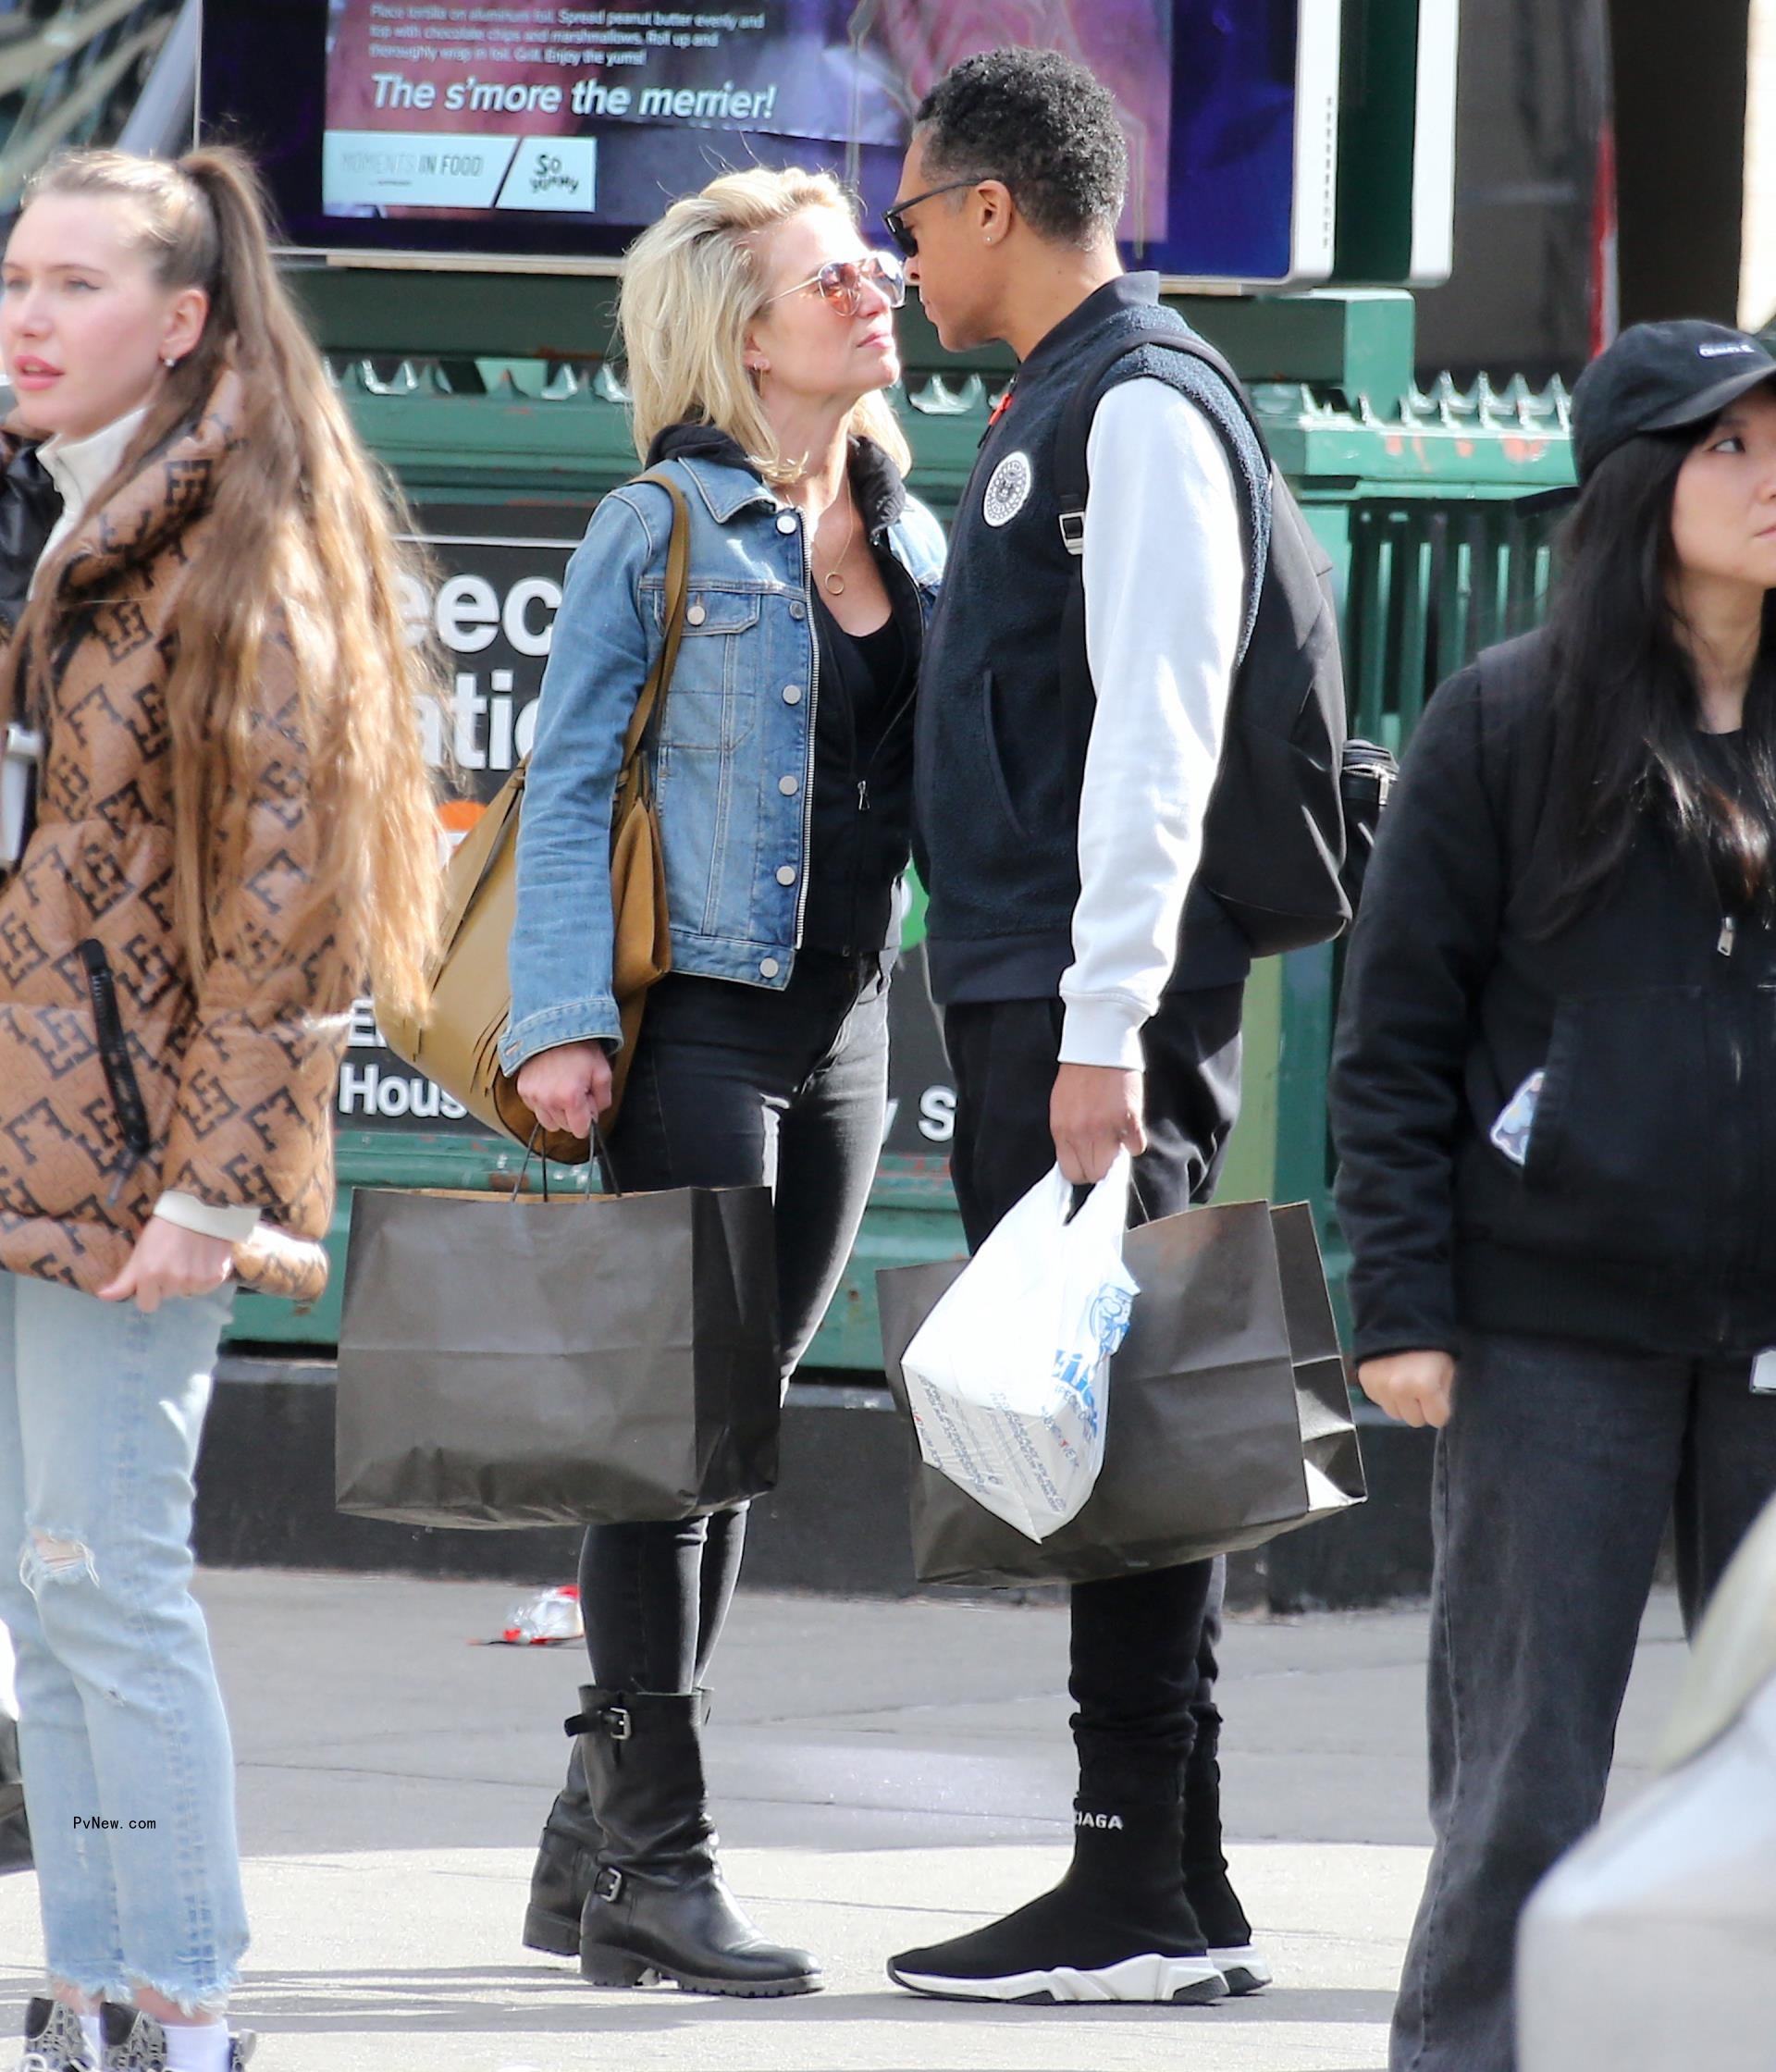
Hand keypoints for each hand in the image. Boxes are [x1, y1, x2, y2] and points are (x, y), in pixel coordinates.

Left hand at [98, 1217, 234, 1312]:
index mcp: (150, 1276)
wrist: (199, 1208)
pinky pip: (207, 1287)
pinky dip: (205, 1276)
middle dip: (169, 1283)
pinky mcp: (217, 1276)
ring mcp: (197, 1281)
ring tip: (190, 1257)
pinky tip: (204, 1258)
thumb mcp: (140, 1252)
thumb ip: (124, 1280)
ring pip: (189, 1292)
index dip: (149, 1291)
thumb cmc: (164, 1229)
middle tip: (174, 1259)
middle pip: (169, 1296)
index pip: (147, 1305)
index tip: (155, 1274)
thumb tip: (103, 1297)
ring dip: (188, 1280)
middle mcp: (174, 1282)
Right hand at [516, 1040, 612, 1140]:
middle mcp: (548, 1100)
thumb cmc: (580, 1048)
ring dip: (557, 1112)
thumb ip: (603, 1099)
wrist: (553, 1027)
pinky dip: (544, 1102)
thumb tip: (595, 1115)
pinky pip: (535, 1109)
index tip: (588, 1108)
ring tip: (563, 1090)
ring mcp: (533, 1096)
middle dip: (573, 1115)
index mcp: (570, 1097)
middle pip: (564, 1127)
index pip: (580, 1130)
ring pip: (548, 1122)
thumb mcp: (603, 1072)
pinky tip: (550, 1085)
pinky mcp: (523, 1090)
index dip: (587, 1122)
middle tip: (578, 1092)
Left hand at [1050, 1063, 1145, 1184]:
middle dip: (1099, 1168)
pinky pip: (1136, 1147)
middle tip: (1104, 1153)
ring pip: (1114, 1167)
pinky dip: (1134, 1142)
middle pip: (1093, 1174)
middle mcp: (1081, 1133)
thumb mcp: (1061, 1108)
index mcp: (1062, 1130)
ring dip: (1117, 1157)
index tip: (1087, 1164)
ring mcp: (1106, 1128)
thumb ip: (1067, 1135)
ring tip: (1116, 1140)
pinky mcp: (1129, 1119)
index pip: (1071, 1172)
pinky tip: (1129, 1128)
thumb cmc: (1078, 1075)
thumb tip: (1076, 1158)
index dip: (1081, 1171)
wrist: (1098, 1047)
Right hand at [1357, 1349, 1455, 1428]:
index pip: (1437, 1419)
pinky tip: (1391, 1379)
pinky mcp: (1365, 1382)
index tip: (1439, 1398)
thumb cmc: (1430, 1345)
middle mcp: (1399, 1390)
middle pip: (1414, 1420)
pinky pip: (1379, 1402)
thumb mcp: (1447, 1367)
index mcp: (1424, 1386)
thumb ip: (1445, 1392)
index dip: (1440, 1409)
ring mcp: (1380, 1387)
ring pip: (1395, 1414)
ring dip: (1402, 1404)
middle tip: (1421, 1391)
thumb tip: (1440, 1410)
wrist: (1398, 1320)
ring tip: (1405, 1384)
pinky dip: (1386, 1396)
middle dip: (1420, 1409)